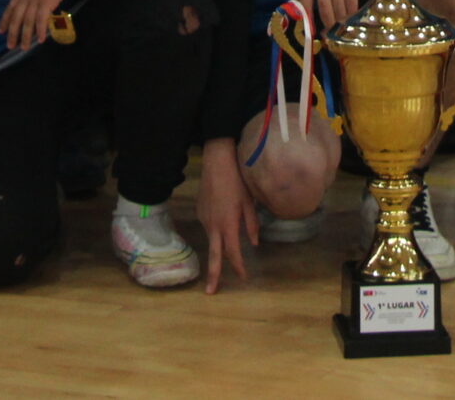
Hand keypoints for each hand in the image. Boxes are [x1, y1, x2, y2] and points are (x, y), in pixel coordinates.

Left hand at [0, 0, 76, 48]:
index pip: (11, 7)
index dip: (5, 20)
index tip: (0, 31)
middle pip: (16, 17)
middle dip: (12, 33)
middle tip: (9, 46)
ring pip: (27, 21)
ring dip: (25, 36)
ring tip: (24, 48)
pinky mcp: (47, 2)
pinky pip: (41, 20)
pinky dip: (40, 30)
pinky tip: (40, 40)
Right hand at [196, 137, 259, 294]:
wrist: (217, 161)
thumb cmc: (237, 181)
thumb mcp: (250, 203)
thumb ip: (252, 225)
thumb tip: (254, 244)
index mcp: (228, 224)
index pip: (233, 252)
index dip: (238, 266)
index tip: (243, 278)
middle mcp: (213, 225)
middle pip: (214, 255)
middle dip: (213, 275)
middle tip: (211, 292)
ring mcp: (204, 219)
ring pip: (213, 239)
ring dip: (218, 249)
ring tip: (225, 248)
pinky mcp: (200, 212)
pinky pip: (210, 226)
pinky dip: (216, 230)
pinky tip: (223, 219)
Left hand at [297, 0, 367, 29]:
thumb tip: (298, 5)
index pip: (304, 4)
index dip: (307, 22)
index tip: (311, 34)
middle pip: (324, 10)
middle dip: (328, 26)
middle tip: (331, 36)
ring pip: (339, 8)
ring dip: (341, 22)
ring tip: (343, 30)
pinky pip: (351, 1)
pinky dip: (352, 13)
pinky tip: (354, 18)